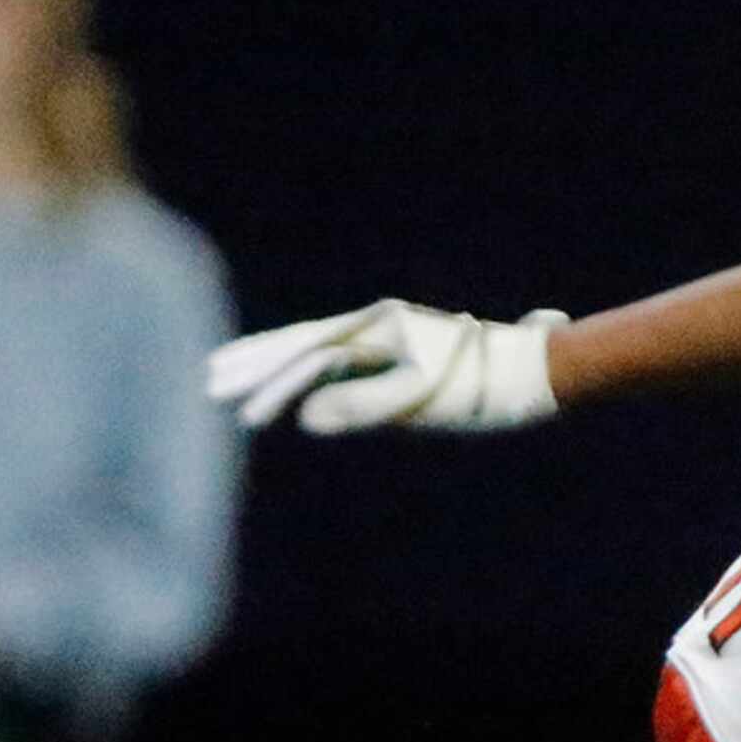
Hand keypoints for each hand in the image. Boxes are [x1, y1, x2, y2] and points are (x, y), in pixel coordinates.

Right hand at [207, 300, 565, 432]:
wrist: (532, 372)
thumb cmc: (483, 387)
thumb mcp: (422, 402)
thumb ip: (363, 408)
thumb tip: (305, 417)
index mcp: (380, 328)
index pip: (310, 355)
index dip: (268, 381)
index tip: (236, 403)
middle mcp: (377, 324)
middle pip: (303, 342)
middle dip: (256, 364)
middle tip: (208, 381)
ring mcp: (386, 336)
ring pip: (318, 349)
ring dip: (274, 366)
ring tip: (228, 379)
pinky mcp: (395, 352)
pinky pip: (339, 361)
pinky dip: (306, 374)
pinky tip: (286, 388)